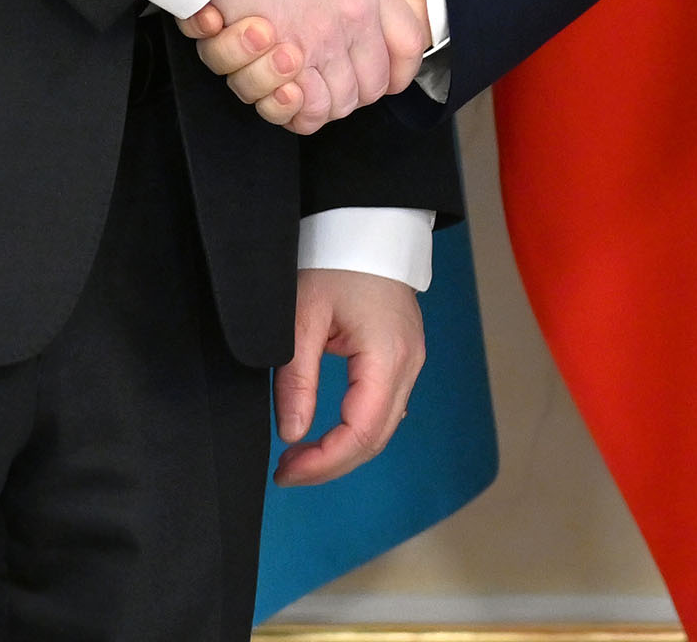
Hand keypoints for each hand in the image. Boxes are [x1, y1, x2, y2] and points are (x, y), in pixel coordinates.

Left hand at [274, 267, 423, 485]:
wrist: (367, 225)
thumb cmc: (335, 260)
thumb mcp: (302, 317)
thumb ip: (297, 379)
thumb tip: (292, 433)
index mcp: (386, 357)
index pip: (359, 434)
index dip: (322, 463)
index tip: (285, 471)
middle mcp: (408, 365)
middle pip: (374, 439)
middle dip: (331, 465)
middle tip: (287, 471)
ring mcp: (410, 361)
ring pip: (382, 428)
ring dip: (343, 450)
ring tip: (301, 456)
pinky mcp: (403, 356)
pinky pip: (385, 408)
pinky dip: (357, 430)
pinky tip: (328, 433)